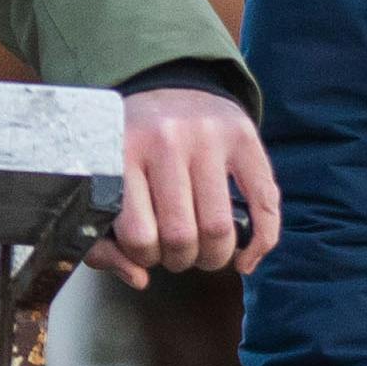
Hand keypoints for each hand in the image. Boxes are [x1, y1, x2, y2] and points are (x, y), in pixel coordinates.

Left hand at [95, 86, 278, 288]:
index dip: (143, 257)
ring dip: (212, 257)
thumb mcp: (103, 183)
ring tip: (203, 251)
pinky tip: (246, 258)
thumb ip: (102, 241)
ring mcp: (208, 136)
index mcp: (122, 152)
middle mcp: (166, 140)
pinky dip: (260, 242)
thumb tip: (139, 279)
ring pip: (218, 228)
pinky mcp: (243, 135)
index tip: (145, 250)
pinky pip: (264, 202)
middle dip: (179, 260)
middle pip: (182, 236)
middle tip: (175, 253)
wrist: (168, 86)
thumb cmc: (131, 147)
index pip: (139, 235)